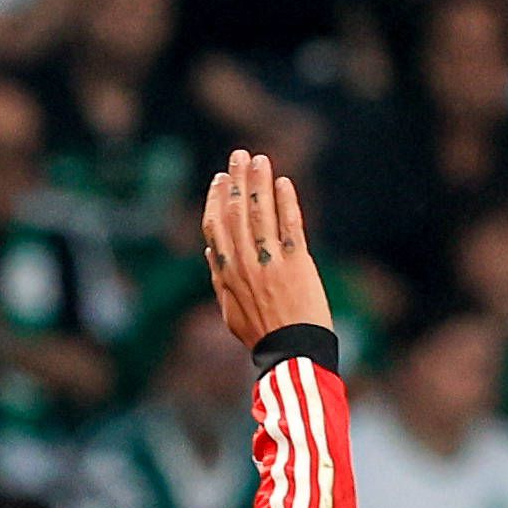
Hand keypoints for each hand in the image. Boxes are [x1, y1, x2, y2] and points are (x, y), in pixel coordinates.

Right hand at [196, 147, 329, 345]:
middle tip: (240, 155)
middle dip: (238, 180)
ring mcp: (270, 262)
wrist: (292, 352)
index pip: (215, 226)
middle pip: (237, 212)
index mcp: (226, 272)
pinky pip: (290, 226)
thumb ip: (218, 278)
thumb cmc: (261, 334)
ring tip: (261, 159)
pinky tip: (284, 184)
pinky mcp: (297, 263)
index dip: (216, 199)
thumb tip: (210, 250)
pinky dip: (286, 203)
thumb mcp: (229, 311)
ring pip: (262, 213)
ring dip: (261, 183)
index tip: (219, 178)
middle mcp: (245, 263)